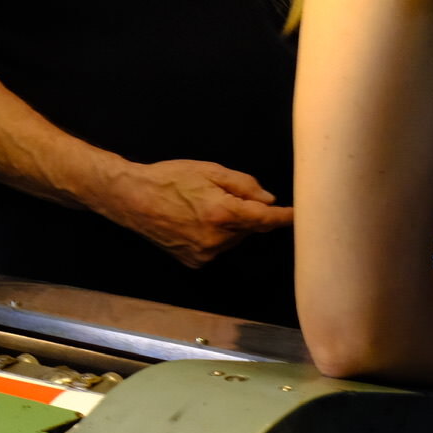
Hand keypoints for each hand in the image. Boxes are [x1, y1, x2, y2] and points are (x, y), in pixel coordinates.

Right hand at [99, 158, 295, 266]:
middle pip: (249, 229)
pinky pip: (217, 248)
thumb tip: (269, 200)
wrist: (132, 198)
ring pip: (234, 240)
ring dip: (230, 227)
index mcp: (223, 213)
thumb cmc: (170, 178)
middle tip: (224, 197)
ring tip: (203, 208)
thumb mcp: (209, 170)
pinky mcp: (195, 262)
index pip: (265, 219)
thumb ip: (243, 185)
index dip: (284, 218)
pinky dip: (215, 237)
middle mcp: (217, 239)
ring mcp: (206, 254)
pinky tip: (194, 223)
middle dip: (246, 215)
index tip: (300, 218)